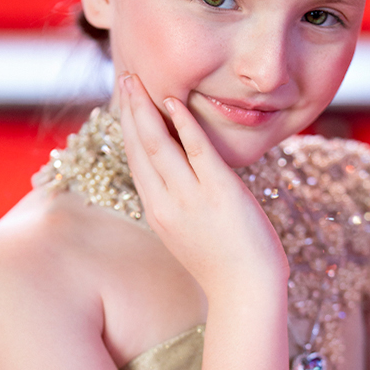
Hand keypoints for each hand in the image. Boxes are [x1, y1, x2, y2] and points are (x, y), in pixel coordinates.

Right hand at [118, 73, 287, 301]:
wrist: (246, 292)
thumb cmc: (225, 266)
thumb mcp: (190, 234)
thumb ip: (180, 205)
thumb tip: (182, 180)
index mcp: (157, 213)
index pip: (136, 162)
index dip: (128, 129)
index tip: (124, 103)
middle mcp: (166, 203)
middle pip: (139, 148)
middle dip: (130, 110)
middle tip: (125, 77)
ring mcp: (190, 197)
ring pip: (158, 144)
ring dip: (145, 108)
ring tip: (137, 79)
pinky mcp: (219, 191)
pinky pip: (196, 149)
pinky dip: (183, 123)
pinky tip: (174, 101)